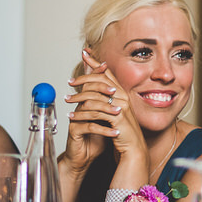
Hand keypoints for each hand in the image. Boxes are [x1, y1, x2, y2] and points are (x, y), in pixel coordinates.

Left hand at [64, 49, 146, 174]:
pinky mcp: (117, 117)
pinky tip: (72, 117)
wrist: (133, 149)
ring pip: (96, 94)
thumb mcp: (112, 112)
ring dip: (79, 97)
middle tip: (70, 81)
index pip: (107, 72)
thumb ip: (105, 100)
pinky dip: (82, 113)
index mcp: (121, 93)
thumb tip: (94, 91)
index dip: (96, 61)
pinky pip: (96, 111)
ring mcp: (121, 106)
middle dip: (84, 77)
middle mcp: (122, 96)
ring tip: (68, 101)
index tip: (85, 52)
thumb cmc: (122, 132)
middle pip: (101, 79)